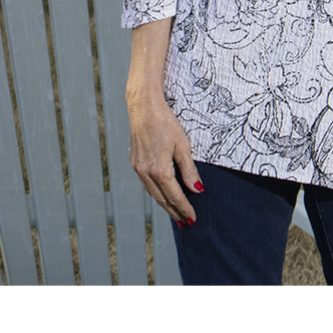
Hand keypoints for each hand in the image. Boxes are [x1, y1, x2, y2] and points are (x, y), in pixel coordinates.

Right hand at [127, 92, 201, 226]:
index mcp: (159, 170)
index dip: (185, 209)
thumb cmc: (166, 124)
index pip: (175, 196)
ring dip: (165, 205)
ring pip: (153, 193)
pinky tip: (163, 195)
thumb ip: (189, 170)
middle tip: (185, 223)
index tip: (193, 219)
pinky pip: (147, 184)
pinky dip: (156, 193)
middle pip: (162, 199)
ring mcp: (138, 169)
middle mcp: (146, 173)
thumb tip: (198, 189)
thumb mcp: (183, 146)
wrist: (143, 109)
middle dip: (175, 212)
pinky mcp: (135, 163)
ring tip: (176, 214)